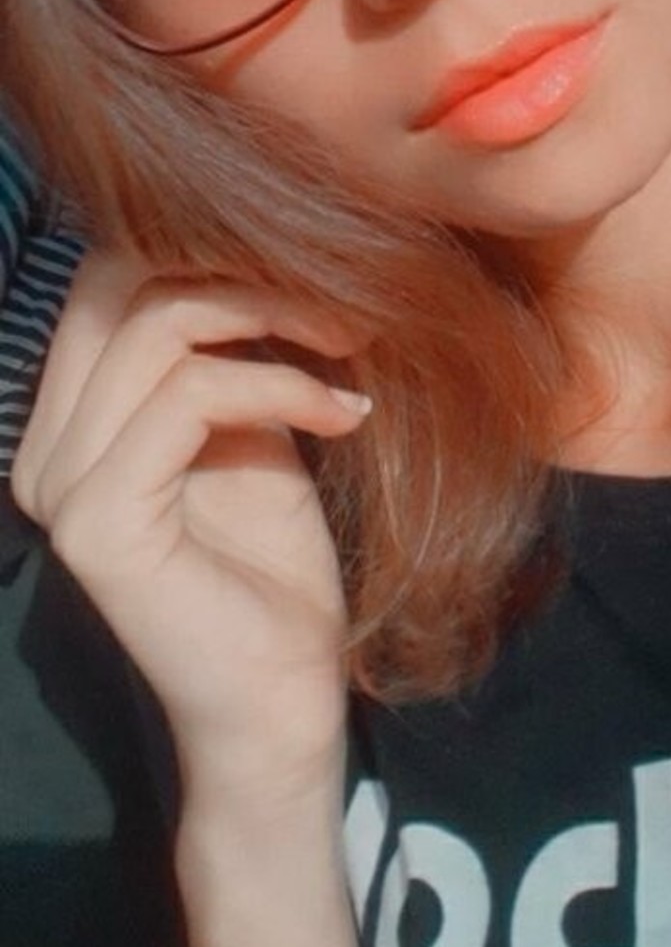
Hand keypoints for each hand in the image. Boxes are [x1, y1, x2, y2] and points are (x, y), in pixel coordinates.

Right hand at [12, 250, 369, 795]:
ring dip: (275, 319)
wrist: (280, 704)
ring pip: (159, 330)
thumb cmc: (272, 569)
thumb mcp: (248, 426)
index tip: (310, 267)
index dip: (207, 245)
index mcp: (64, 420)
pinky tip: (344, 411)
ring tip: (352, 347)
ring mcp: (60, 487)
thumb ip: (226, 348)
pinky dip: (280, 386)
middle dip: (239, 268)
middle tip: (339, 298)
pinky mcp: (101, 522)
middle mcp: (41, 449)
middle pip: (119, 284)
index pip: (106, 276)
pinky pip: (188, 398)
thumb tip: (260, 242)